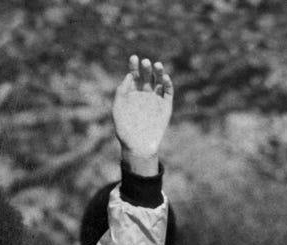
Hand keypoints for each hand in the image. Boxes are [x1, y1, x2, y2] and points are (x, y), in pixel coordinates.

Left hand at [112, 55, 173, 175]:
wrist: (138, 146)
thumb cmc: (125, 130)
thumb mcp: (118, 109)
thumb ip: (121, 92)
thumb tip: (128, 76)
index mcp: (132, 94)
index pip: (134, 76)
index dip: (134, 66)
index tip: (134, 57)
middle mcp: (144, 95)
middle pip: (147, 76)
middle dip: (146, 68)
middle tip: (145, 62)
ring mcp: (155, 100)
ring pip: (159, 81)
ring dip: (158, 72)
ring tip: (157, 65)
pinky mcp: (166, 106)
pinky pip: (168, 92)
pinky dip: (167, 84)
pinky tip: (164, 79)